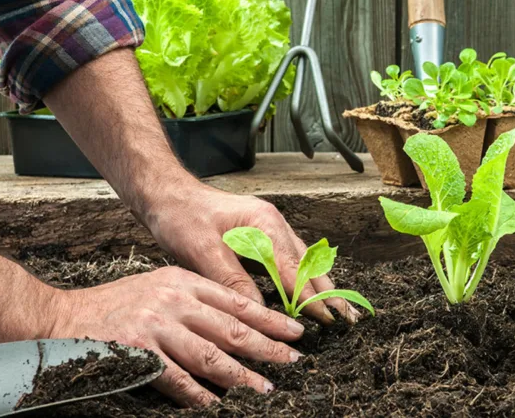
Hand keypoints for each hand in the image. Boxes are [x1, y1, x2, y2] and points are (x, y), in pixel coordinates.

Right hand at [49, 265, 304, 406]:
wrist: (61, 317)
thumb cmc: (113, 306)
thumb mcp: (158, 288)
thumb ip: (193, 301)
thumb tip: (235, 326)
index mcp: (182, 281)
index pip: (236, 301)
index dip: (269, 318)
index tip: (295, 332)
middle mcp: (173, 300)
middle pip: (231, 328)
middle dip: (267, 347)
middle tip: (293, 361)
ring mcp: (156, 326)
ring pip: (211, 355)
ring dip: (241, 376)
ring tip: (265, 389)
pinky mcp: (138, 352)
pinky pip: (177, 379)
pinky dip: (199, 395)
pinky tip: (216, 404)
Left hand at [148, 187, 361, 324]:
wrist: (166, 194)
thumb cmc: (182, 217)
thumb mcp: (202, 251)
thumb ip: (233, 280)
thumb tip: (258, 312)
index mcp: (264, 223)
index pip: (295, 268)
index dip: (311, 297)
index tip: (327, 320)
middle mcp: (273, 224)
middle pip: (309, 263)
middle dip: (328, 292)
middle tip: (348, 319)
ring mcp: (269, 228)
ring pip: (303, 261)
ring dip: (320, 286)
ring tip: (338, 311)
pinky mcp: (261, 236)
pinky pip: (289, 260)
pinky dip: (302, 279)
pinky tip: (309, 295)